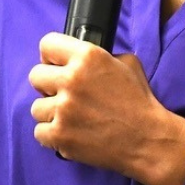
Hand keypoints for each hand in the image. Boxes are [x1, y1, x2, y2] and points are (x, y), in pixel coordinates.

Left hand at [29, 32, 184, 184]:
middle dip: (48, 85)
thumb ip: (99, 56)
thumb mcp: (127, 63)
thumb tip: (79, 57)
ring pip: (36, 107)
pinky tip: (70, 133)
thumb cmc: (139, 102)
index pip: (47, 44)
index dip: (51, 56)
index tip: (55, 65)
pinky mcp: (60, 135)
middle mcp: (72, 79)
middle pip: (35, 76)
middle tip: (63, 94)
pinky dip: (52, 135)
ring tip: (71, 118)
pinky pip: (39, 132)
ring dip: (51, 113)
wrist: (148, 140)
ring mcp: (64, 109)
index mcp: (88, 56)